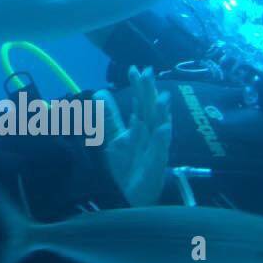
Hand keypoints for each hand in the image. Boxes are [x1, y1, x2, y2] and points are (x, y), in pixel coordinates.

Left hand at [95, 66, 171, 206]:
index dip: (138, 86)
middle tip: (148, 72)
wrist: (135, 193)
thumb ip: (110, 118)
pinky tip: (162, 128)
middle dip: (150, 91)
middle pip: (151, 108)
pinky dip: (162, 139)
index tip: (133, 69)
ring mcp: (156, 147)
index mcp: (142, 125)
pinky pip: (161, 150)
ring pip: (160, 126)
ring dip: (162, 112)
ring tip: (162, 97)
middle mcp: (151, 133)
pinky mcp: (158, 163)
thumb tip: (100, 93)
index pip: (141, 102)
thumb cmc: (129, 164)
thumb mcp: (115, 138)